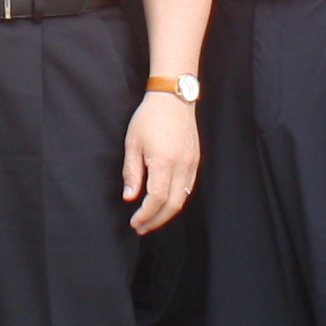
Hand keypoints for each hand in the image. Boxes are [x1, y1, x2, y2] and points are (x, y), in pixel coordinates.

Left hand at [123, 92, 200, 232]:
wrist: (173, 98)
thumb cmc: (149, 117)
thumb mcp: (133, 143)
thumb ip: (132, 172)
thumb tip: (130, 197)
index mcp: (164, 161)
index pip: (156, 198)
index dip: (146, 214)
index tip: (135, 222)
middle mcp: (182, 165)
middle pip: (173, 204)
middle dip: (157, 220)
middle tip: (141, 227)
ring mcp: (192, 163)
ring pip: (183, 198)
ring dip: (167, 213)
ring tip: (151, 219)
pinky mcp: (195, 160)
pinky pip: (188, 187)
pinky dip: (176, 199)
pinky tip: (163, 202)